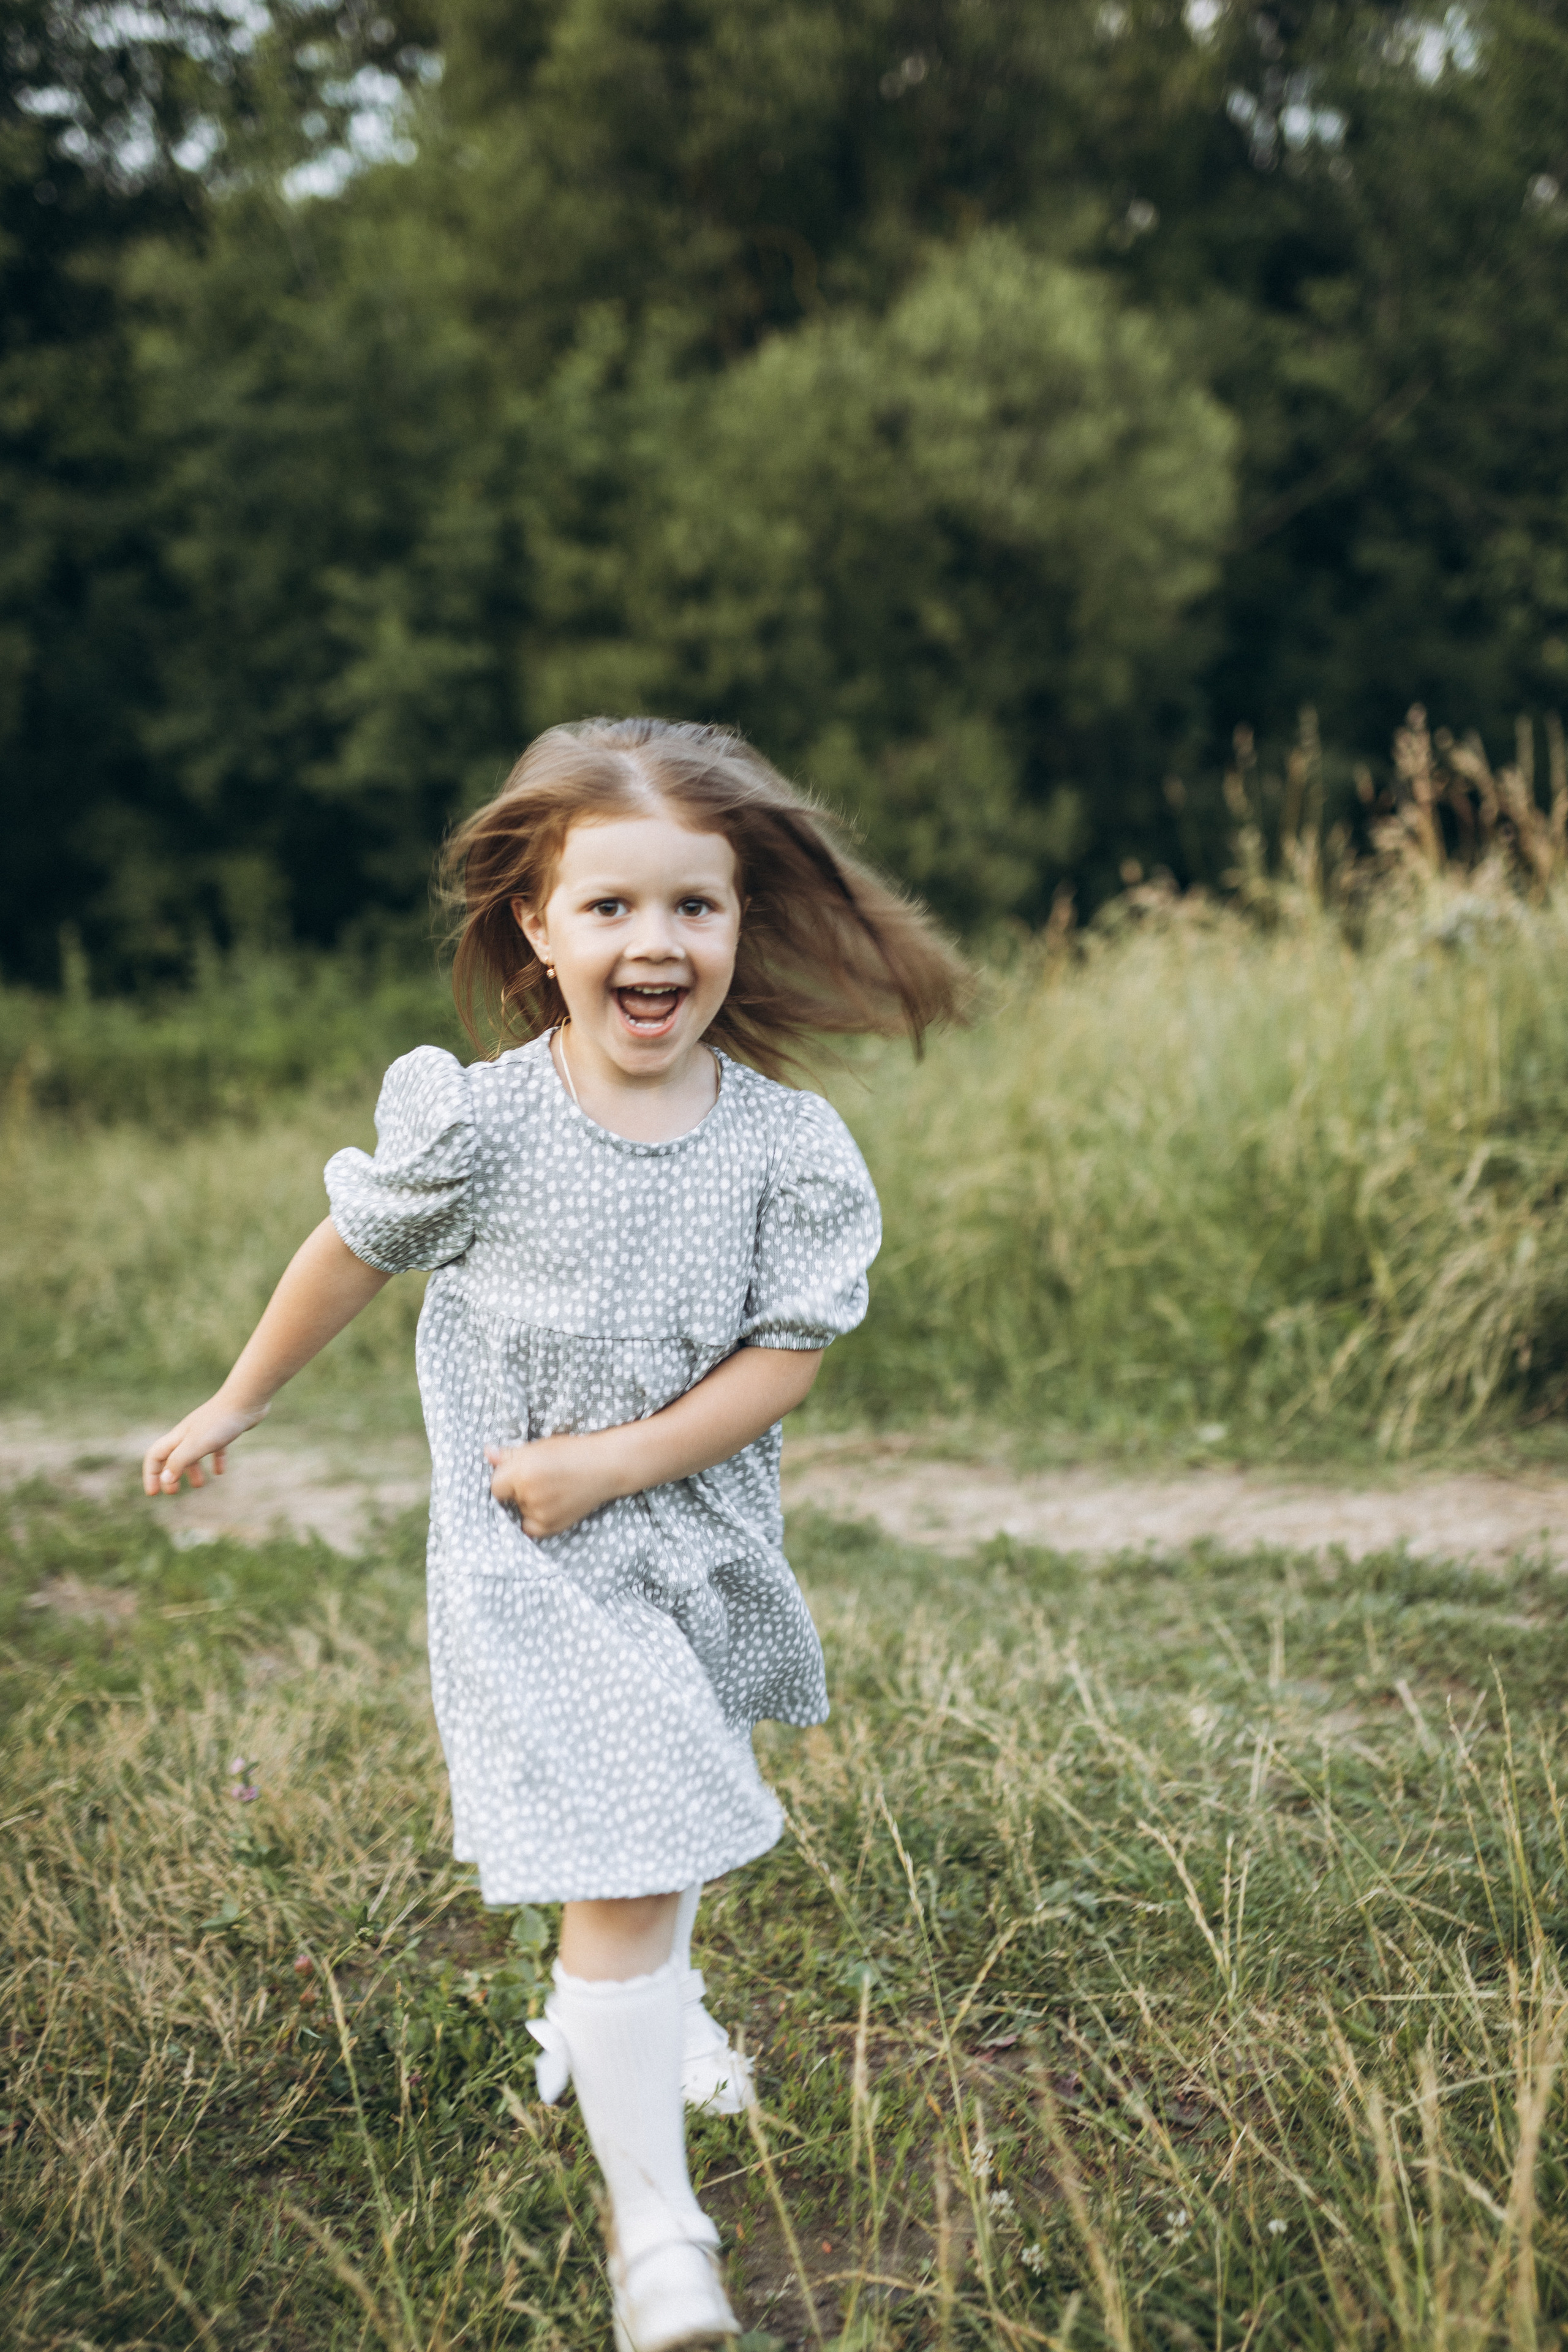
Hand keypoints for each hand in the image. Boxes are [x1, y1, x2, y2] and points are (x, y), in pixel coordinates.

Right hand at [143, 1394, 267, 1495]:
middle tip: (172, 1493)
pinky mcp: (224, 1431)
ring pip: (193, 1454)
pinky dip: (215, 1461)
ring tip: (199, 1485)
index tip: (153, 1493)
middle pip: (171, 1456)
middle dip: (169, 1475)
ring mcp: (206, 1431)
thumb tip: (165, 1480)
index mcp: (178, 1437)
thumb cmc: (220, 1422)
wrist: (246, 1400)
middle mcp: (188, 1434)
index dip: (151, 1475)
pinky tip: (220, 1472)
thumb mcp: (196, 1445)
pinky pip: (216, 1449)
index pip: (155, 1456)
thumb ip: (179, 1462)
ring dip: (192, 1470)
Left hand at [486, 1432, 621, 1538]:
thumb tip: (487, 1453)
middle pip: (507, 1499)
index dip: (505, 1479)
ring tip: (550, 1490)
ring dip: (528, 1504)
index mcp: (523, 1471)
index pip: (495, 1486)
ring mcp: (540, 1512)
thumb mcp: (539, 1447)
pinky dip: (535, 1519)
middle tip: (540, 1479)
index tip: (517, 1474)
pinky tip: (549, 1505)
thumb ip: (509, 1454)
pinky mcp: (551, 1526)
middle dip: (517, 1490)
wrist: (605, 1467)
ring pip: (520, 1512)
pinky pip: (530, 1527)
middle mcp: (529, 1493)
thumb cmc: (572, 1452)